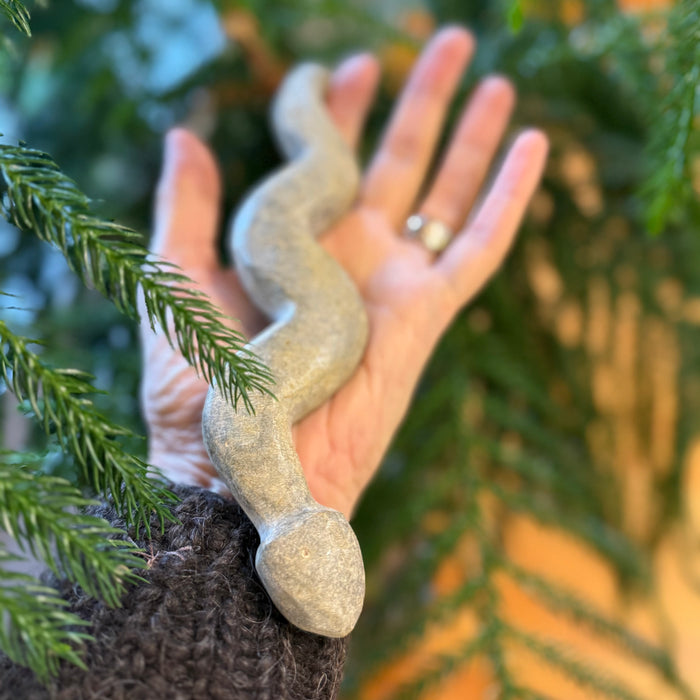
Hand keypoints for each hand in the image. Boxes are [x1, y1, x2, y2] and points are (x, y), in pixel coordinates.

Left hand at [140, 27, 548, 518]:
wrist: (242, 471)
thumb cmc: (200, 390)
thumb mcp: (177, 283)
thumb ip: (185, 210)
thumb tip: (186, 134)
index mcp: (295, 243)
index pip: (331, 158)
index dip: (344, 109)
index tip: (351, 64)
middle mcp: (349, 253)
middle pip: (397, 160)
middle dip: (421, 101)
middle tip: (447, 44)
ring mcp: (392, 279)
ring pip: (444, 190)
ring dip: (471, 134)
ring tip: (493, 77)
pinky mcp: (426, 313)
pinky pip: (480, 245)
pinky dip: (510, 197)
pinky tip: (532, 144)